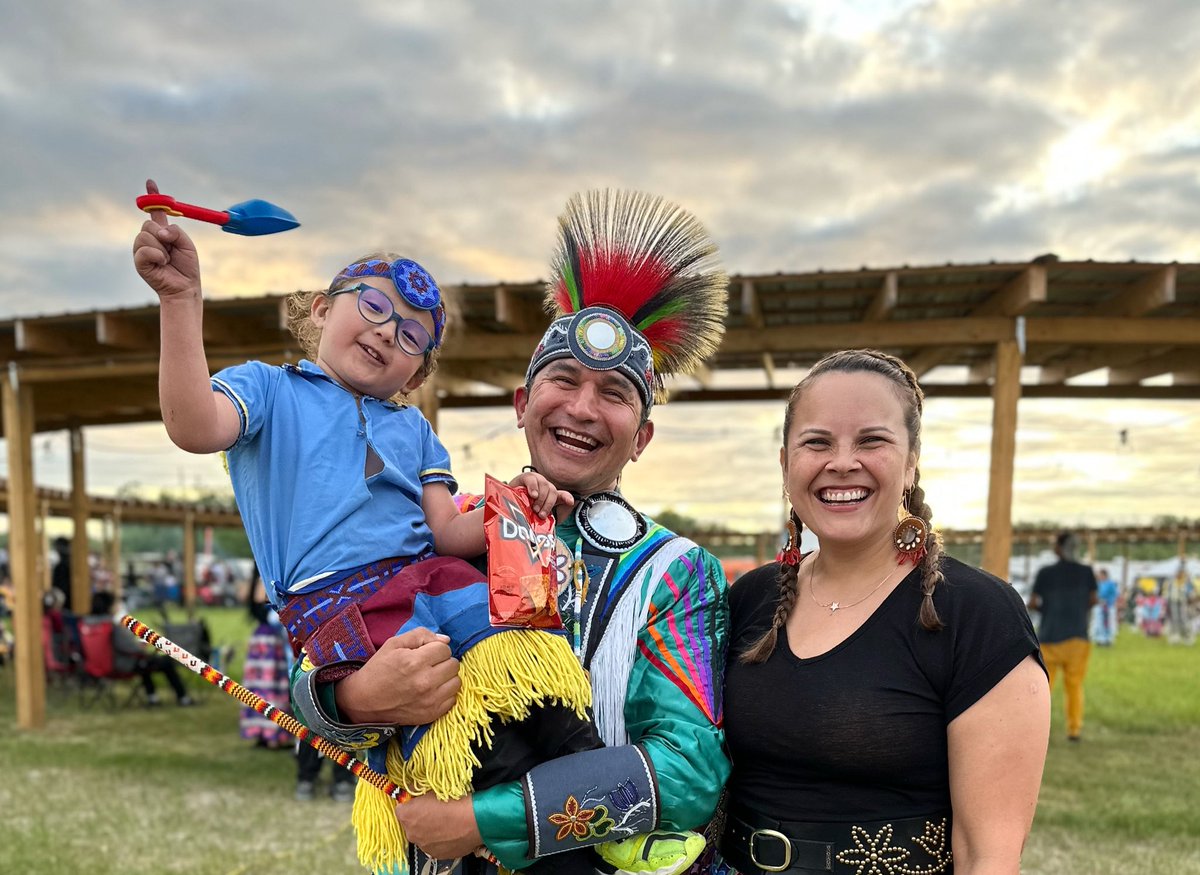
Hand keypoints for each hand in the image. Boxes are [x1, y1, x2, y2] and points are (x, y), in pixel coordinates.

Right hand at [132, 178, 200, 300]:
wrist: (184, 287)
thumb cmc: (186, 267)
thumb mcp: (187, 244)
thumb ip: (176, 232)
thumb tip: (160, 232)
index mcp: (162, 232)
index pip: (155, 211)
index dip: (153, 197)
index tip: (150, 182)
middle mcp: (150, 238)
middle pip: (148, 223)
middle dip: (162, 234)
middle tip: (171, 247)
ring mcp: (142, 249)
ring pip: (145, 235)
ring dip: (161, 248)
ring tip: (167, 259)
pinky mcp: (139, 261)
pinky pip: (144, 249)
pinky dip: (157, 255)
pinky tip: (162, 264)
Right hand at [335, 627, 460, 725]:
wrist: (364, 701)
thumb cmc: (378, 669)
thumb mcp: (394, 644)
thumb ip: (421, 635)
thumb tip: (445, 640)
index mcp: (415, 662)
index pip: (445, 649)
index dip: (435, 648)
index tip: (425, 653)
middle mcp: (425, 682)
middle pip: (454, 665)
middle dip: (443, 661)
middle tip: (429, 665)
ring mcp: (430, 701)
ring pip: (456, 682)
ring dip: (447, 678)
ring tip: (432, 678)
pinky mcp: (431, 715)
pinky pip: (452, 699)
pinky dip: (445, 694)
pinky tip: (432, 691)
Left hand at [395, 794, 482, 860]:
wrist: (474, 819)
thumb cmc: (453, 800)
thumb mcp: (433, 787)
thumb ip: (418, 789)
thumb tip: (412, 787)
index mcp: (406, 815)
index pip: (400, 809)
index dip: (411, 805)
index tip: (420, 801)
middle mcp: (411, 834)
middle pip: (411, 824)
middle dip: (419, 819)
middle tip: (435, 811)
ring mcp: (424, 846)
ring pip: (423, 836)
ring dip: (430, 830)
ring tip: (446, 822)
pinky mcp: (437, 854)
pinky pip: (434, 845)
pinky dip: (440, 840)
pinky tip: (451, 831)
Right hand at [508, 471, 573, 517]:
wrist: (506, 506)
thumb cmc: (523, 511)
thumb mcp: (537, 515)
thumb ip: (549, 513)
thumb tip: (563, 511)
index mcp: (550, 495)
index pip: (562, 495)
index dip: (566, 497)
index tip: (570, 502)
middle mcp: (545, 487)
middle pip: (553, 492)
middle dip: (548, 504)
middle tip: (541, 515)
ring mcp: (536, 480)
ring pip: (545, 485)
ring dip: (541, 498)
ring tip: (534, 508)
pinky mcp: (526, 477)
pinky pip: (532, 479)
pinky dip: (534, 487)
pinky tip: (533, 495)